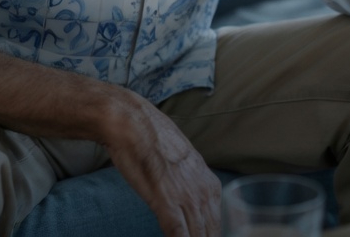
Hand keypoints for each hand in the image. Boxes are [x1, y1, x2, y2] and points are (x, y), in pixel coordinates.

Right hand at [103, 95, 220, 236]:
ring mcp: (187, 198)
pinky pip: (178, 234)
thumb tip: (185, 200)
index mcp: (210, 184)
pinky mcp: (167, 202)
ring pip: (198, 236)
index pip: (216, 224)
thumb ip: (188, 185)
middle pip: (211, 233)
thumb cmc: (152, 141)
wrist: (133, 124)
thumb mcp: (182, 164)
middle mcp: (204, 192)